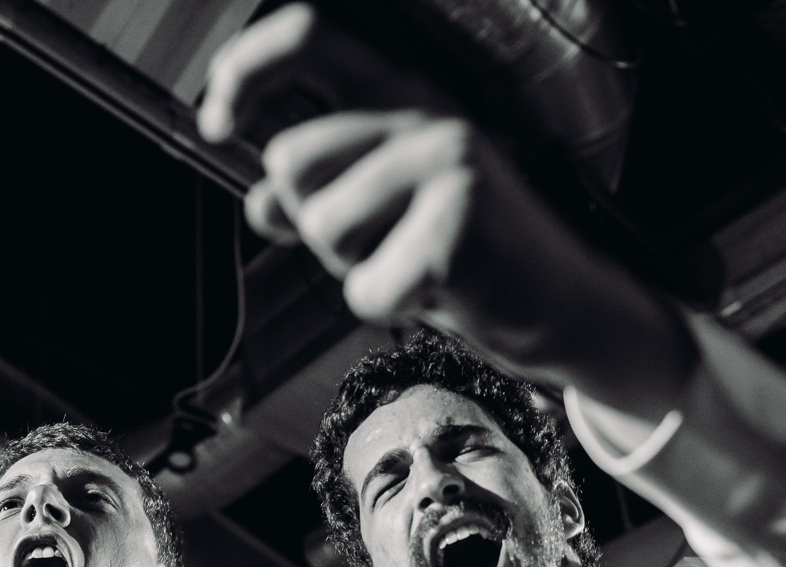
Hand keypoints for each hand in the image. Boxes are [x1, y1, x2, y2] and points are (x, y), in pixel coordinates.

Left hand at [199, 4, 691, 395]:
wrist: (565, 307)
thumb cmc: (479, 257)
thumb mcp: (393, 213)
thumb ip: (326, 194)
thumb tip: (260, 204)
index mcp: (406, 100)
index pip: (310, 38)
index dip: (246, 71)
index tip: (219, 122)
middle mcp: (427, 117)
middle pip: (294, 161)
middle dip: (318, 222)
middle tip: (382, 243)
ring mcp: (449, 166)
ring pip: (323, 227)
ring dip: (355, 268)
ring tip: (415, 264)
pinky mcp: (460, 229)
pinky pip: (366, 289)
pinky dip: (392, 309)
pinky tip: (439, 295)